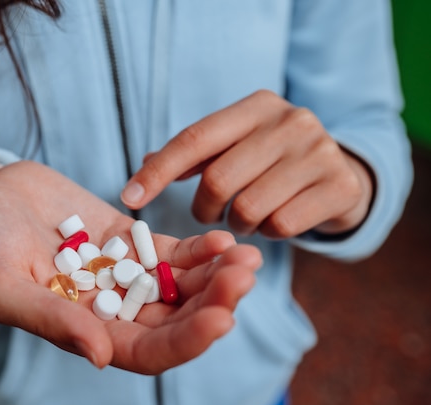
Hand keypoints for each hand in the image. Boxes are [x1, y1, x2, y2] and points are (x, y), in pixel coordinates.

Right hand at [0, 160, 261, 373]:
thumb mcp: (4, 286)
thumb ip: (51, 319)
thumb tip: (101, 357)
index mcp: (85, 333)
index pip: (146, 353)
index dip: (185, 342)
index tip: (221, 320)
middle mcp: (112, 310)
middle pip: (176, 320)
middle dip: (214, 303)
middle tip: (244, 278)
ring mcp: (125, 274)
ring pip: (181, 286)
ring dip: (217, 276)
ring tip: (247, 258)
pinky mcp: (129, 239)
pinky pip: (171, 251)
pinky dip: (198, 248)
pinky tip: (222, 240)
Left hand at [121, 90, 374, 237]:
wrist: (341, 173)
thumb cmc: (273, 160)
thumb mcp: (236, 145)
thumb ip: (194, 154)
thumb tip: (144, 165)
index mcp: (256, 106)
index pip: (194, 139)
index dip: (158, 171)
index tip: (129, 198)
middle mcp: (290, 121)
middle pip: (218, 180)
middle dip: (204, 208)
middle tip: (211, 212)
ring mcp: (320, 152)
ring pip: (248, 208)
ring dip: (238, 223)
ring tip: (248, 214)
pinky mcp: (339, 186)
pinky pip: (281, 226)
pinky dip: (268, 232)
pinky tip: (275, 220)